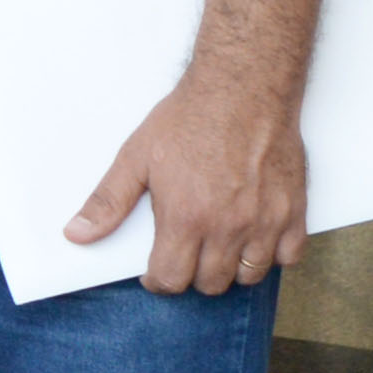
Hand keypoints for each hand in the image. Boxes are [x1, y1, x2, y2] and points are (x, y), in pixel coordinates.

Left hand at [75, 55, 307, 293]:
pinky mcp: (294, 210)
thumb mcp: (136, 157)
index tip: (156, 273)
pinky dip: (274, 256)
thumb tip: (78, 234)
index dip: (159, 281)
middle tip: (186, 256)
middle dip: (192, 276)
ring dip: (231, 270)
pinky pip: (290, 256)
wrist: (242, 89)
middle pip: (211, 284)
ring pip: (250, 275)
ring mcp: (265, 220)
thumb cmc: (189, 119)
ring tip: (218, 249)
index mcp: (186, 217)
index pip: (171, 279)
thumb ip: (108, 202)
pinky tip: (256, 239)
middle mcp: (228, 226)